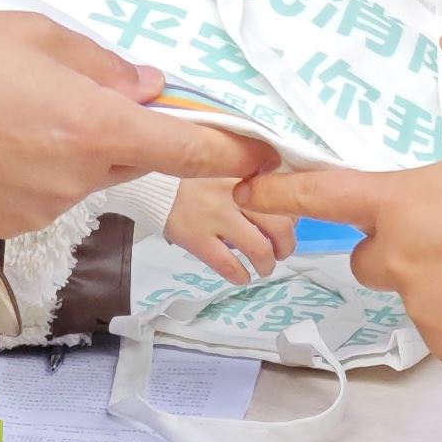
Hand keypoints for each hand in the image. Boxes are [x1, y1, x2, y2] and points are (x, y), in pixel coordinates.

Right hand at [0, 14, 261, 234]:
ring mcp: (46, 209)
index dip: (238, 150)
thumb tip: (150, 88)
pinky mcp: (16, 225)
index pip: (192, 149)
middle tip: (75, 89)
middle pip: (137, 157)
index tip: (268, 150)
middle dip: (125, 127)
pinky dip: (41, 166)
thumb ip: (104, 65)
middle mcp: (80, 179)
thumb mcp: (38, 35)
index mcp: (95, 128)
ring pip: (91, 173)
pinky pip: (53, 191)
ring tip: (14, 107)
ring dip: (77, 145)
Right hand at [161, 174, 291, 285]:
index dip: (292, 214)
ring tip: (264, 267)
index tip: (289, 223)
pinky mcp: (197, 238)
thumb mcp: (224, 166)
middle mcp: (234, 193)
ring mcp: (215, 216)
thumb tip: (278, 203)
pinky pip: (229, 265)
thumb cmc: (189, 174)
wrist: (148, 181)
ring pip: (259, 248)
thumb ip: (248, 178)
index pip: (282, 195)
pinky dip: (241, 275)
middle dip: (286, 245)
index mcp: (243, 172)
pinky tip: (241, 276)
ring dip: (267, 264)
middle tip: (281, 251)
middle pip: (280, 224)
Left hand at [243, 156, 441, 371]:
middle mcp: (398, 259)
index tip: (248, 190)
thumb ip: (439, 187)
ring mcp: (421, 309)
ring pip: (418, 298)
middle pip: (371, 259)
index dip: (281, 193)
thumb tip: (433, 202)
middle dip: (398, 255)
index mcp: (401, 205)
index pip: (324, 196)